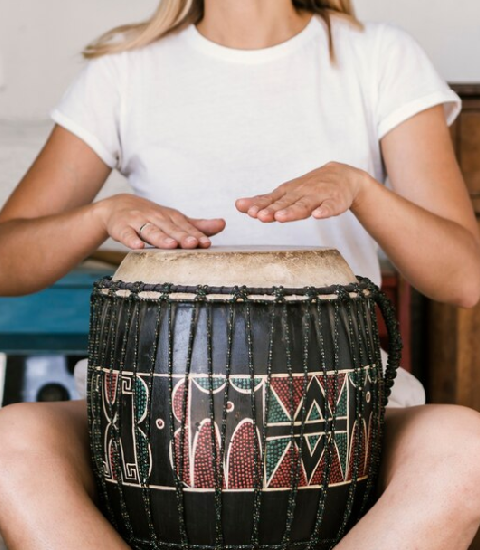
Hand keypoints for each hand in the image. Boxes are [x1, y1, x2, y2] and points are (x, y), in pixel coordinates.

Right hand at [93, 194, 225, 249]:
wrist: (118, 206)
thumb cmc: (153, 217)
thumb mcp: (175, 219)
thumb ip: (198, 225)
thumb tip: (223, 224)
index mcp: (171, 217)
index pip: (185, 227)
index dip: (196, 235)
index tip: (207, 243)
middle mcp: (156, 217)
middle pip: (170, 229)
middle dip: (182, 236)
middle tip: (193, 244)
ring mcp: (138, 222)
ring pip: (151, 231)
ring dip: (161, 238)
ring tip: (171, 245)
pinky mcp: (122, 228)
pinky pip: (127, 234)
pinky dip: (132, 240)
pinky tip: (138, 247)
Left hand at [235, 162, 368, 222]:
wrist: (342, 176)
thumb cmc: (310, 188)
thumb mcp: (287, 193)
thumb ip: (265, 201)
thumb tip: (239, 205)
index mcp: (288, 193)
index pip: (272, 200)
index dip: (260, 206)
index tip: (249, 211)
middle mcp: (301, 193)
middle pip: (285, 203)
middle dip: (272, 210)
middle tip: (260, 216)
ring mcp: (318, 197)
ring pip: (304, 205)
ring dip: (292, 211)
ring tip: (282, 217)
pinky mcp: (335, 201)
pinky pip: (330, 207)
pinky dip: (325, 211)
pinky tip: (318, 215)